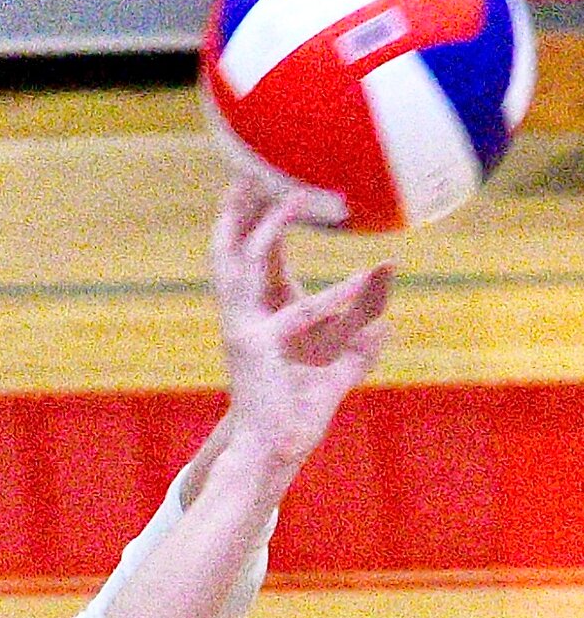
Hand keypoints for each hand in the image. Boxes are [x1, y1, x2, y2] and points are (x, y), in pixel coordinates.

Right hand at [211, 177, 394, 466]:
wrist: (271, 450)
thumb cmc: (297, 415)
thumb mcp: (336, 371)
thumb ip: (360, 345)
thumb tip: (388, 325)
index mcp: (257, 314)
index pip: (250, 256)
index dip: (249, 219)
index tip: (252, 182)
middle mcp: (243, 315)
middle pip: (230, 249)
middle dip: (236, 208)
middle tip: (247, 167)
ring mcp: (245, 328)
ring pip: (245, 265)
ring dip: (269, 229)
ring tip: (298, 198)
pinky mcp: (258, 349)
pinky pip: (300, 315)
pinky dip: (336, 299)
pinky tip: (368, 279)